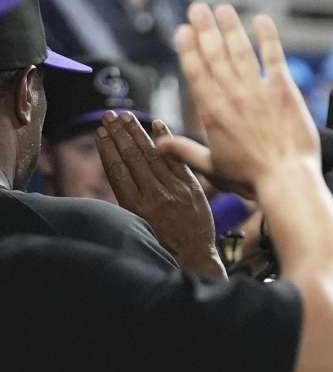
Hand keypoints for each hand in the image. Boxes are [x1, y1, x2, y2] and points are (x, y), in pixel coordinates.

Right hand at [97, 110, 224, 278]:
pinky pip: (176, 159)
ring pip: (152, 155)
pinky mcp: (191, 188)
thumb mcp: (138, 223)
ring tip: (126, 116)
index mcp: (134, 206)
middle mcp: (152, 195)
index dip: (107, 149)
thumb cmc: (163, 241)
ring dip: (137, 133)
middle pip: (132, 158)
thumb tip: (117, 169)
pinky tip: (157, 124)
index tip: (100, 132)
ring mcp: (173, 190)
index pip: (116, 170)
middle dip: (119, 134)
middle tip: (110, 115)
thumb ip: (130, 196)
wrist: (193, 256)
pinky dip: (167, 140)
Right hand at [157, 3, 319, 197]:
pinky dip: (267, 38)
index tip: (183, 30)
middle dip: (204, 28)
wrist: (286, 179)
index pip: (195, 71)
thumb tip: (157, 145)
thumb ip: (184, 151)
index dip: (188, 48)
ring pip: (240, 50)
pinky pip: (274, 57)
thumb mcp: (211, 167)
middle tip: (197, 8)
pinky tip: (262, 21)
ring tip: (222, 8)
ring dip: (230, 27)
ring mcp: (258, 90)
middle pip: (214, 54)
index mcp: (212, 112)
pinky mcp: (284, 91)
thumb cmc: (250, 178)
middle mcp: (232, 95)